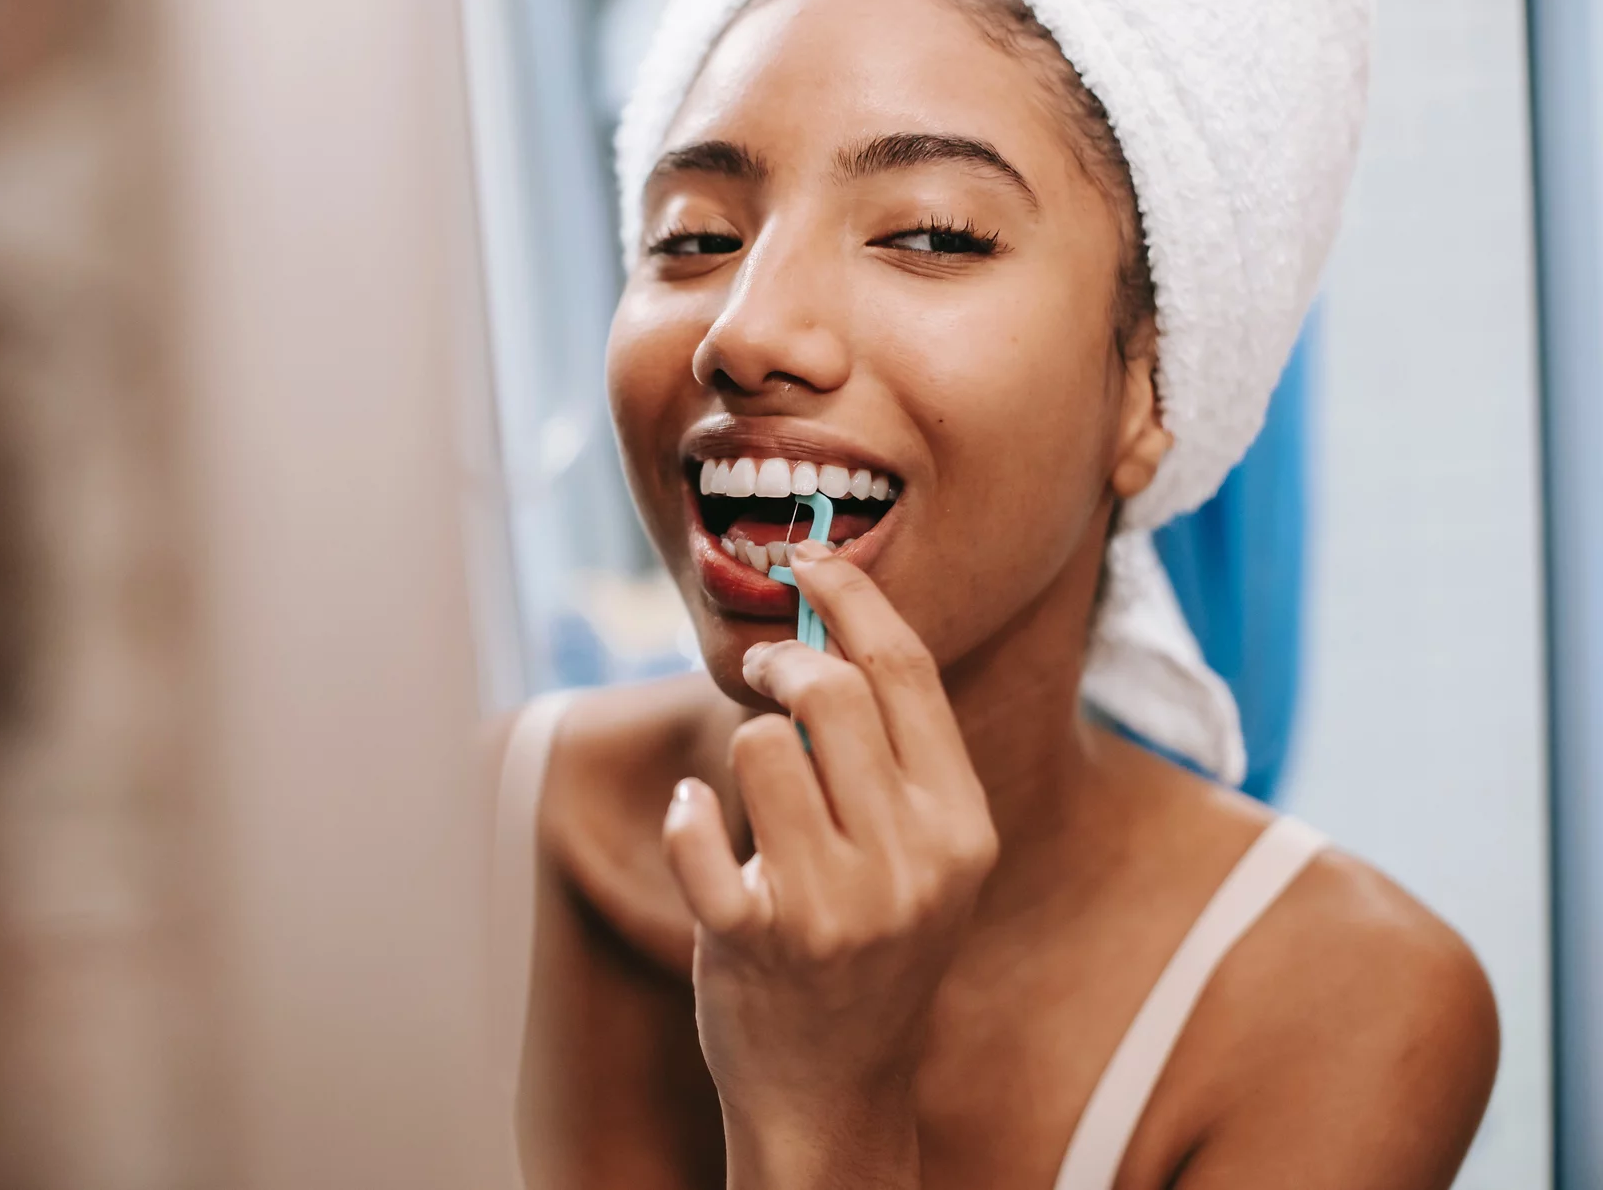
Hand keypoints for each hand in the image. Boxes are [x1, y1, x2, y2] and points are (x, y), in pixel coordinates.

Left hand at [662, 539, 998, 1186]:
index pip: (907, 673)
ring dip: (741, 748)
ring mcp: (835, 906)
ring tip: (752, 794)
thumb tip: (832, 628)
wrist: (835, 1089)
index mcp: (962, 828)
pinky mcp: (756, 940)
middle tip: (763, 669)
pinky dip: (686, 814)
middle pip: (831, 692)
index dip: (852, 597)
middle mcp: (909, 863)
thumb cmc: (873, 950)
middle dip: (783, 661)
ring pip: (758, 745)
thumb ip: (896, 758)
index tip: (809, 557)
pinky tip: (699, 826)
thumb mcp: (922, 859)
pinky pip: (698, 828)